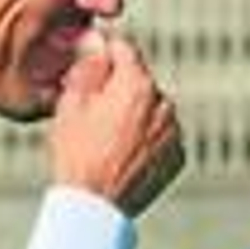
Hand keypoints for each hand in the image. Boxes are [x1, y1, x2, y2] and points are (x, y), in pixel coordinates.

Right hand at [49, 30, 182, 217]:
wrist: (95, 207)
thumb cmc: (78, 155)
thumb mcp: (72, 102)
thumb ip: (89, 64)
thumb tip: (98, 41)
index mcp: (137, 84)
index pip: (125, 48)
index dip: (105, 52)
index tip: (94, 59)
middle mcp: (164, 104)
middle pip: (140, 82)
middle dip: (120, 88)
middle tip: (95, 111)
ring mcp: (174, 133)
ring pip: (153, 110)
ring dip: (136, 115)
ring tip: (109, 140)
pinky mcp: (178, 157)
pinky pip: (162, 137)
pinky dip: (148, 141)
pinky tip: (124, 155)